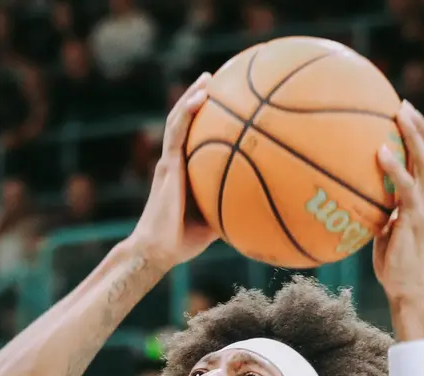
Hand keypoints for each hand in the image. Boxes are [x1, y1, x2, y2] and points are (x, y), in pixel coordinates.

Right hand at [125, 74, 217, 270]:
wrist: (157, 250)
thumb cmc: (184, 242)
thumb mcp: (217, 221)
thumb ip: (234, 207)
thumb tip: (266, 204)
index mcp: (185, 172)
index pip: (194, 138)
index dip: (206, 119)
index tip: (224, 102)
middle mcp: (175, 162)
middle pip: (186, 122)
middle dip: (198, 99)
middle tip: (217, 80)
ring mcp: (169, 161)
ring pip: (178, 120)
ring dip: (191, 96)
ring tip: (208, 78)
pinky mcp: (167, 165)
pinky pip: (176, 132)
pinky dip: (186, 111)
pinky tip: (200, 97)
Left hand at [372, 101, 423, 308]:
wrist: (409, 290)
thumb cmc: (394, 266)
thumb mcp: (385, 232)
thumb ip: (381, 212)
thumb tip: (358, 197)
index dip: (422, 135)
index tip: (405, 114)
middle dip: (420, 125)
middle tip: (402, 105)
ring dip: (413, 134)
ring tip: (398, 114)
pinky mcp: (415, 218)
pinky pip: (405, 186)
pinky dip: (394, 167)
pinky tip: (379, 152)